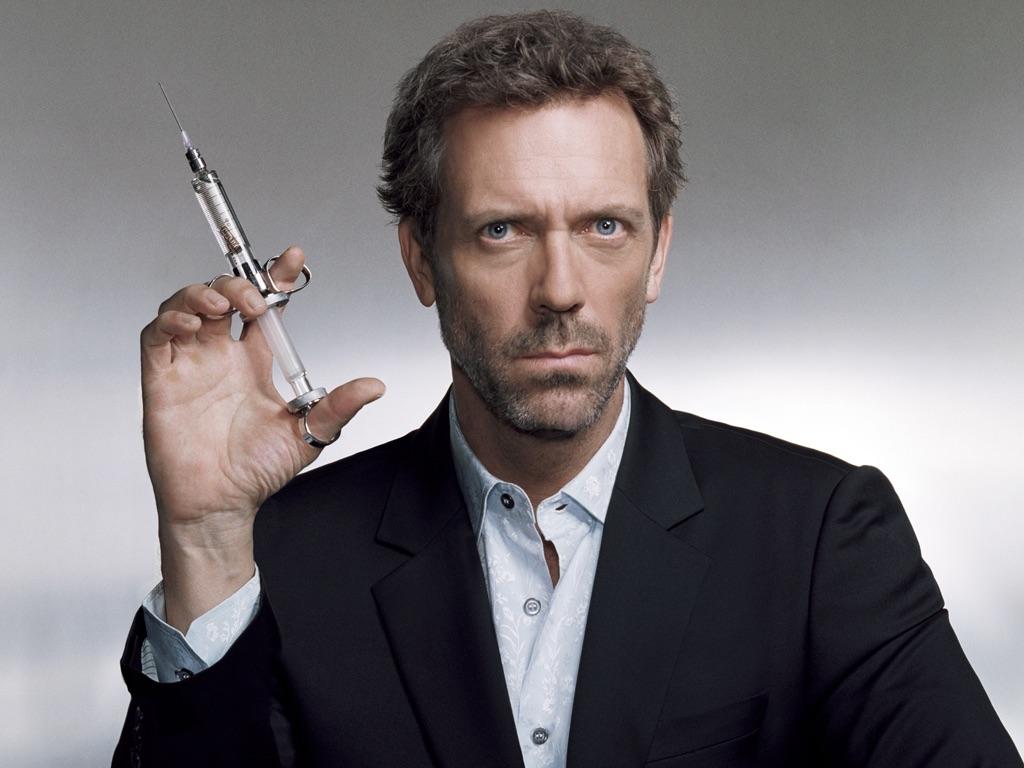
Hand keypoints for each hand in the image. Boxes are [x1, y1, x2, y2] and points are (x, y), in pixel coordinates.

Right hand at [140, 246, 383, 627]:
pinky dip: (169, 320)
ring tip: (221, 304)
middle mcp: (221, 357)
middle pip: (222, 297)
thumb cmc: (256, 471)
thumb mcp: (308, 435)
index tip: (294, 258)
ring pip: (186, 306)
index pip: (265, 309)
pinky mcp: (161, 380)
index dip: (276, 279)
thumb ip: (337, 407)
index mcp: (254, 363)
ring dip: (200, 293)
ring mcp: (190, 365)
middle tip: (256, 298)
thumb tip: (374, 386)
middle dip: (237, 284)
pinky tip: (190, 323)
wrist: (221, 505)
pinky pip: (156, 337)